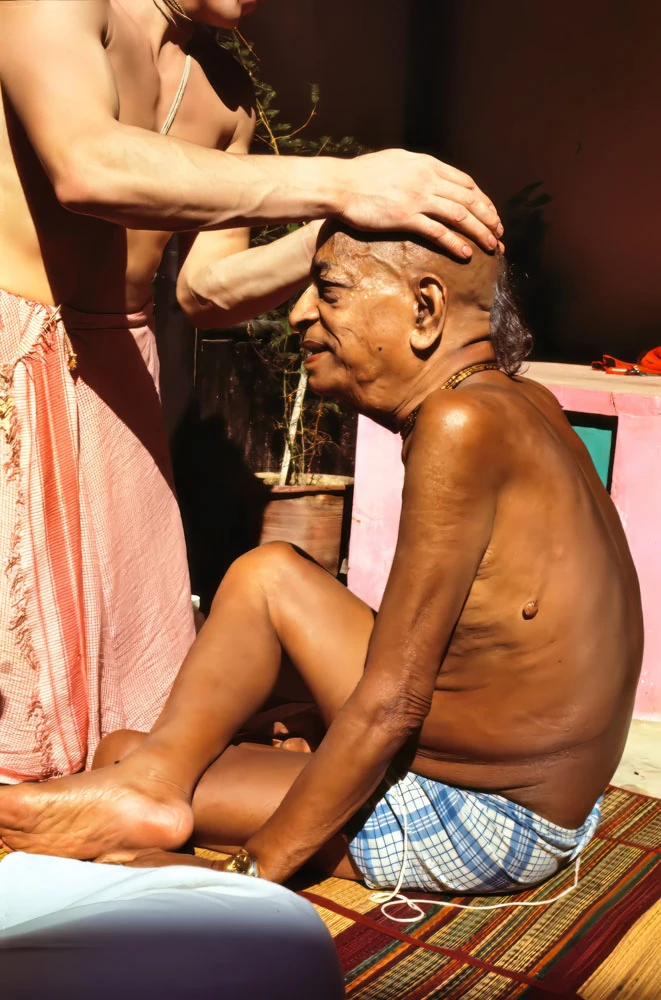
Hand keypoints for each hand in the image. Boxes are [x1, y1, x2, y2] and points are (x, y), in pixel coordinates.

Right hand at [338, 149, 502, 258]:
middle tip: (499, 234)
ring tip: (491, 246)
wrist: (340, 185)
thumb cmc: (362, 175)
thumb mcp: (396, 161)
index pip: (465, 182)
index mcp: (426, 164)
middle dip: (488, 218)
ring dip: (480, 232)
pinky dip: (456, 243)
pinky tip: (466, 253)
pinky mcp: (405, 218)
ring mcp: (417, 198)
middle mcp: (427, 179)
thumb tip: (429, 177)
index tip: (491, 213)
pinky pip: (438, 231)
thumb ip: (416, 169)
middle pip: (468, 199)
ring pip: (459, 215)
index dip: (482, 199)